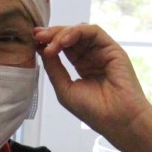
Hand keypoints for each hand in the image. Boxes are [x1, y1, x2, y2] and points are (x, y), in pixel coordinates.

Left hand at [35, 24, 151, 151]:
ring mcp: (102, 52)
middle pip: (69, 37)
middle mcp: (92, 57)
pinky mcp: (112, 48)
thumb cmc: (94, 111)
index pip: (63, 48)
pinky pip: (93, 32)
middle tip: (37, 36)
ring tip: (49, 42)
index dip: (48, 42)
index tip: (33, 41)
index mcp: (82, 67)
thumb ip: (54, 68)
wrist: (118, 119)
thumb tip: (42, 49)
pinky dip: (76, 32)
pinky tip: (64, 41)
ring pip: (80, 32)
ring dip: (62, 33)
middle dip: (51, 34)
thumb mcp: (64, 89)